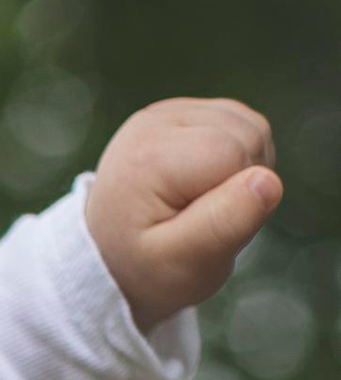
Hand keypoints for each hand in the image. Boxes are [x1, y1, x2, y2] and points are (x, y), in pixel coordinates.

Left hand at [84, 97, 280, 325]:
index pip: (235, 156)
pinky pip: (243, 125)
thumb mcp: (181, 266)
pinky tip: (207, 185)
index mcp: (148, 155)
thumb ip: (222, 226)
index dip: (239, 199)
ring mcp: (168, 111)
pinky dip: (239, 159)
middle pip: (248, 135)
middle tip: (200, 221)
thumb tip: (269, 181)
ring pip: (252, 127)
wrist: (110, 256)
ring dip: (244, 172)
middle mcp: (155, 121)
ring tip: (202, 205)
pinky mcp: (184, 112)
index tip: (201, 229)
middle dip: (243, 185)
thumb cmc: (145, 268)